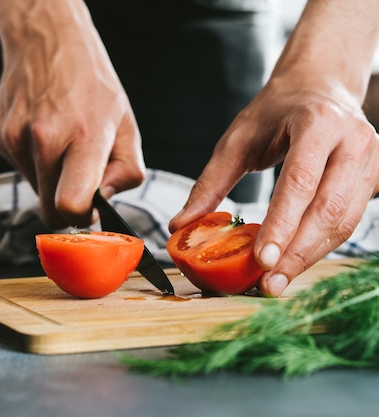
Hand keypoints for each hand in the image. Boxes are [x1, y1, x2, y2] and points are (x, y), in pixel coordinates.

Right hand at [0, 0, 144, 228]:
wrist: (46, 42)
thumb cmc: (92, 86)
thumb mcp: (125, 124)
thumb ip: (126, 171)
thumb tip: (103, 203)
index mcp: (83, 137)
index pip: (69, 205)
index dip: (80, 217)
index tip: (90, 208)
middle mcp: (44, 140)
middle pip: (49, 210)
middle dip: (65, 205)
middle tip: (79, 179)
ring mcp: (16, 139)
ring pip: (35, 191)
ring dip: (50, 179)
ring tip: (61, 143)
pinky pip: (21, 170)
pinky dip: (34, 162)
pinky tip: (42, 132)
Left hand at [170, 74, 378, 295]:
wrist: (319, 87)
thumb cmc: (274, 112)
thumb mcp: (236, 140)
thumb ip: (210, 183)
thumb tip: (180, 226)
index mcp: (317, 124)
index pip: (300, 182)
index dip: (282, 224)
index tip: (262, 260)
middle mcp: (354, 141)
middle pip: (329, 209)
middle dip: (297, 252)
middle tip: (267, 283)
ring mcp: (371, 161)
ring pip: (344, 222)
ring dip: (310, 257)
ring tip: (276, 281)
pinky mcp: (373, 179)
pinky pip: (348, 221)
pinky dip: (320, 246)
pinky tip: (294, 262)